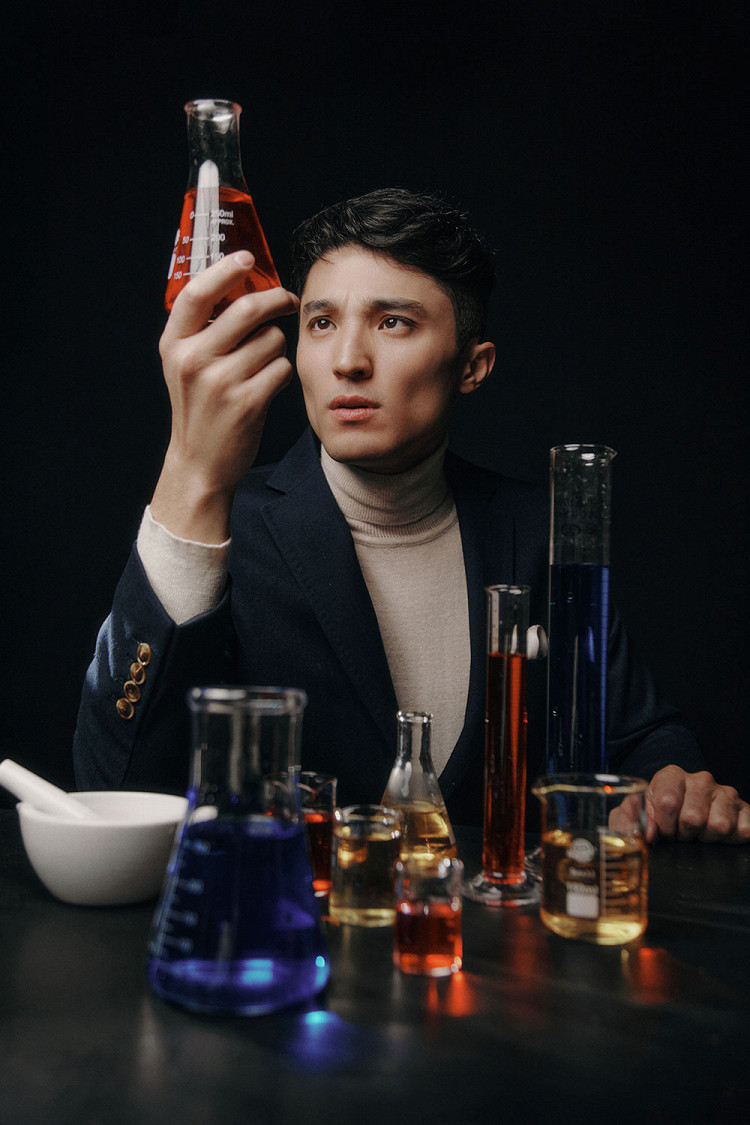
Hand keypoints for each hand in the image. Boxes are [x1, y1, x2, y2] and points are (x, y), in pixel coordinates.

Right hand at [151, 251, 298, 541]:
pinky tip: (266, 388)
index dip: (225, 269)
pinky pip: (281, 369)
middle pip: (247, 309)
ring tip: (261, 367)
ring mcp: (220, 382)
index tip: (248, 258)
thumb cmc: (200, 409)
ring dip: (276, 347)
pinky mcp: (247, 403)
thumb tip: (244, 286)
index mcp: (174, 345)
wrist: (200, 464)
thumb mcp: (186, 365)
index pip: (197, 292)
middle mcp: (193, 360)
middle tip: (288, 299)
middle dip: (276, 299)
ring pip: (271, 340)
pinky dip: (280, 373)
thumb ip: (206, 329)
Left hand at [644, 766, 749, 843]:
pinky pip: (744, 830)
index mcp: (672, 776)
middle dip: (684, 834)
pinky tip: (717, 836)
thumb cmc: (657, 815)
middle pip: (693, 817)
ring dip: (706, 838)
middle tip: (680, 834)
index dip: (663, 825)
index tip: (661, 831)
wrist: (683, 817)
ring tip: (698, 834)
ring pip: (719, 825)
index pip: (667, 801)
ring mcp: (725, 793)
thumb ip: (630, 820)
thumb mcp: (634, 814)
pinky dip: (730, 840)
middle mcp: (701, 780)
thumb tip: (647, 835)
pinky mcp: (745, 810)